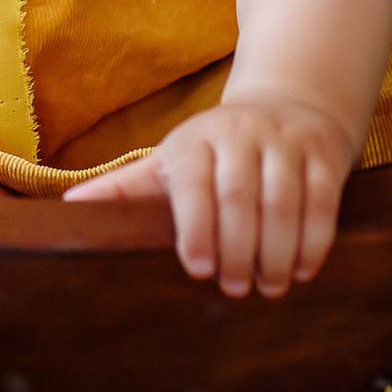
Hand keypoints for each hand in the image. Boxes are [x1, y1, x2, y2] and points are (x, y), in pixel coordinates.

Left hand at [65, 94, 352, 296]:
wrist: (289, 102)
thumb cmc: (216, 149)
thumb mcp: (170, 161)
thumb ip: (125, 188)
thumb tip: (67, 213)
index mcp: (195, 139)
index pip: (194, 181)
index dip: (196, 226)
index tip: (199, 270)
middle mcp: (240, 133)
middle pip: (239, 194)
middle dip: (238, 247)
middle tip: (235, 289)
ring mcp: (285, 140)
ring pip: (283, 199)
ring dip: (277, 250)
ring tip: (269, 286)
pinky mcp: (323, 152)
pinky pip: (322, 198)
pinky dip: (314, 239)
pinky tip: (302, 269)